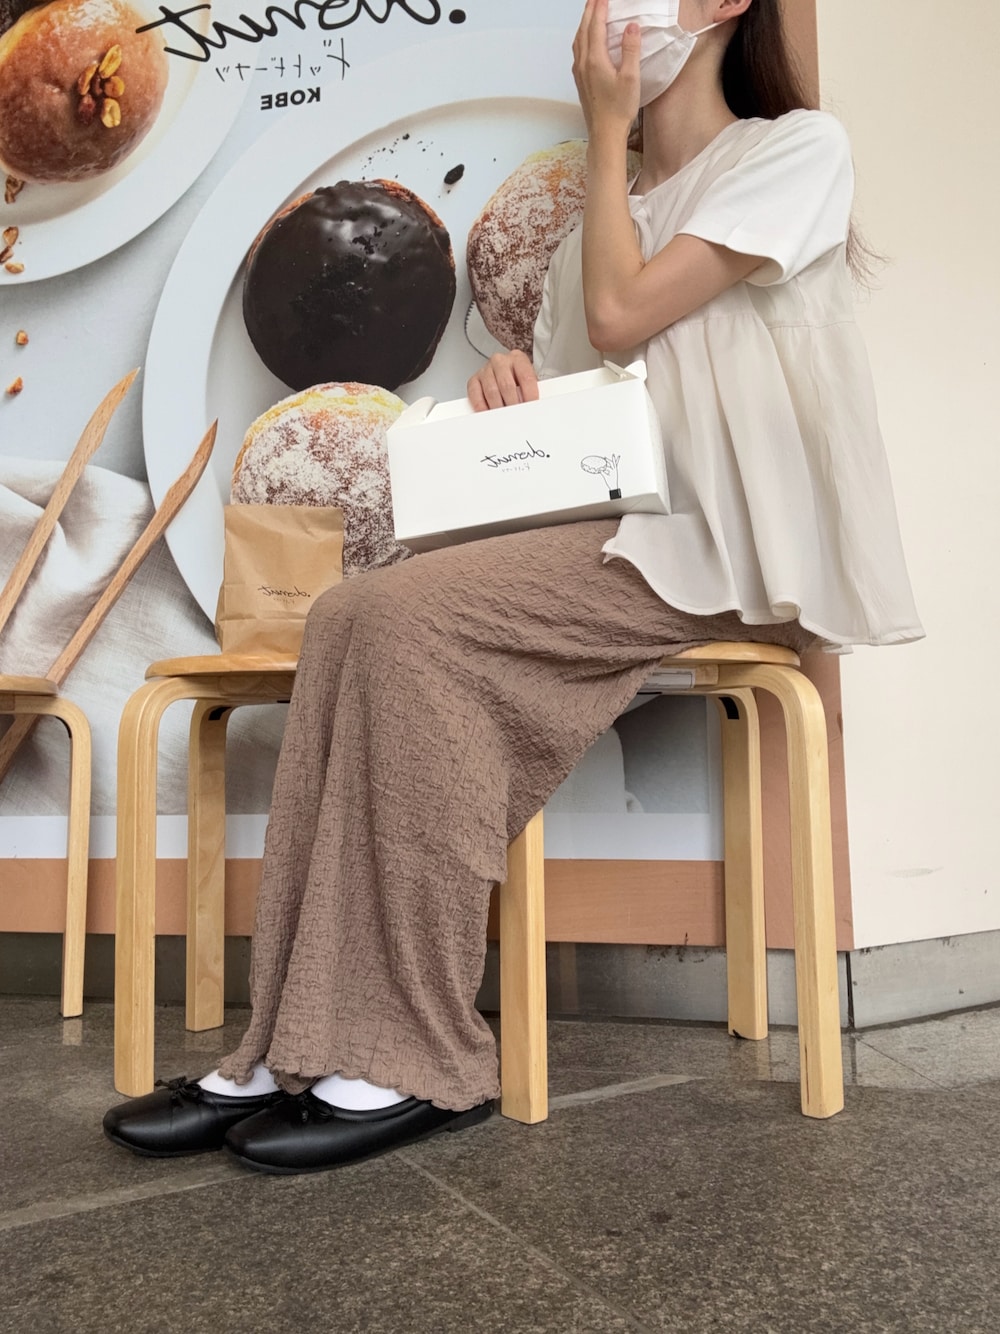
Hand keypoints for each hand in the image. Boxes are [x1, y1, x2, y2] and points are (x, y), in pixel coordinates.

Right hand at [466, 350, 539, 411]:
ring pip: (492, 392)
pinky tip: (488, 413)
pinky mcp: (474, 380)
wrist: (504, 374)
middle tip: (516, 415)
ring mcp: (485, 370)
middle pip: (507, 385)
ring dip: (498, 407)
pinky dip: (482, 406)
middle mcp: (500, 361)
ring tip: (504, 417)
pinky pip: (475, 394)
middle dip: (512, 404)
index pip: (525, 377)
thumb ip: (530, 391)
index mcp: (517, 359)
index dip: (530, 395)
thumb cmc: (517, 379)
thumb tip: (532, 406)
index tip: (531, 407)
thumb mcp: (527, 381)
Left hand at [572, 0, 640, 136]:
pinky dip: (581, 37)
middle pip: (584, 29)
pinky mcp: (580, 81)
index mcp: (595, 60)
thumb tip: (631, 27)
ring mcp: (580, 72)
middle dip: (589, 11)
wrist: (605, 134)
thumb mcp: (630, 78)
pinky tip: (585, 39)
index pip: (596, 26)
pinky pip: (577, 51)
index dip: (600, 8)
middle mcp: (584, 63)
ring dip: (584, 23)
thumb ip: (630, 50)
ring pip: (578, 40)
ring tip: (590, 12)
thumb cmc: (618, 110)